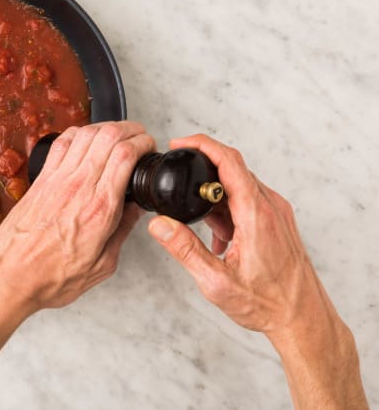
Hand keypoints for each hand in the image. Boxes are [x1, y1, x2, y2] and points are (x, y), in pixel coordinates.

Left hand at [0, 121, 154, 315]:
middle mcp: (79, 187)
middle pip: (108, 135)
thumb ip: (122, 233)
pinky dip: (79, 133)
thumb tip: (134, 211)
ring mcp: (57, 179)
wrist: (9, 276)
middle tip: (139, 136)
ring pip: (86, 133)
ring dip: (107, 127)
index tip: (150, 146)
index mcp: (100, 208)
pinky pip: (61, 142)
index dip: (143, 142)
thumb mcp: (101, 266)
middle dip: (131, 129)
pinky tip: (86, 138)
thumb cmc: (50, 276)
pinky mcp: (41, 179)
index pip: (125, 155)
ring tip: (117, 134)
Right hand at [147, 134, 366, 408]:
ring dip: (215, 201)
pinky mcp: (279, 222)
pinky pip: (249, 202)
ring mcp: (277, 213)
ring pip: (239, 188)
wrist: (302, 319)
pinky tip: (221, 239)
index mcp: (256, 214)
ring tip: (206, 233)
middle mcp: (270, 207)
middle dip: (202, 179)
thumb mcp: (216, 281)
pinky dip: (228, 212)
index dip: (202, 145)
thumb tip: (160, 225)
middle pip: (232, 171)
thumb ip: (185, 249)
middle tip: (181, 197)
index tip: (180, 143)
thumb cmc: (267, 303)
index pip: (229, 161)